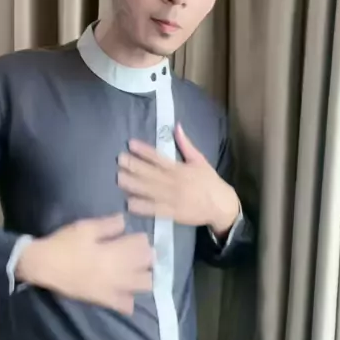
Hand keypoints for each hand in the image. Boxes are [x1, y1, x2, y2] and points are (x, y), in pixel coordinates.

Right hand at [16, 214, 153, 314]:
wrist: (43, 266)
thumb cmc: (64, 244)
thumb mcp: (85, 228)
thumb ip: (107, 225)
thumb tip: (124, 221)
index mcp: (113, 251)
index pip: (141, 245)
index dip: (141, 240)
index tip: (137, 238)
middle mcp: (118, 271)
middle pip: (147, 266)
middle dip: (148, 258)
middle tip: (141, 254)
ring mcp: (112, 288)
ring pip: (143, 286)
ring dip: (144, 277)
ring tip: (138, 272)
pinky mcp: (103, 300)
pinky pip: (125, 305)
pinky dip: (130, 300)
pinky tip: (126, 292)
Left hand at [118, 124, 239, 234]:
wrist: (221, 205)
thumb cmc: (209, 181)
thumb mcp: (200, 160)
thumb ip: (186, 144)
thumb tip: (176, 126)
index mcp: (179, 168)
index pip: (158, 157)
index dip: (144, 151)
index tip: (130, 144)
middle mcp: (173, 182)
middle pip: (150, 173)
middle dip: (133, 166)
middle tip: (119, 160)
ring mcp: (172, 198)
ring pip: (149, 190)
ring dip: (133, 184)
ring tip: (118, 178)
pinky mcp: (171, 213)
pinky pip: (154, 209)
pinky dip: (142, 206)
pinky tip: (129, 203)